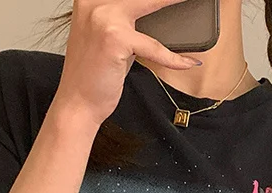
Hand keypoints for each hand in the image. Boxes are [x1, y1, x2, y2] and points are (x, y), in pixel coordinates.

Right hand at [52, 0, 200, 127]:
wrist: (77, 104)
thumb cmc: (93, 75)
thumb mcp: (107, 37)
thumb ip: (126, 19)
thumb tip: (158, 12)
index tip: (171, 0)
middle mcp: (94, 2)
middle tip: (184, 0)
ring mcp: (104, 17)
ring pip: (152, 4)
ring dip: (176, 4)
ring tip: (193, 5)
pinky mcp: (115, 39)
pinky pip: (154, 47)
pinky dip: (174, 58)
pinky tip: (189, 61)